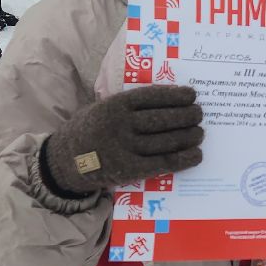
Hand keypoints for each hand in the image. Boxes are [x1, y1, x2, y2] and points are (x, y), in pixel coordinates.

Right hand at [41, 84, 205, 194]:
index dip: (175, 95)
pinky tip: (196, 155)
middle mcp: (121, 125)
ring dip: (188, 136)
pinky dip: (183, 159)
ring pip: (166, 140)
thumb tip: (165, 98)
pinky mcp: (129, 170)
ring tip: (200, 132)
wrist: (65, 162)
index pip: (152, 96)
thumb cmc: (89, 130)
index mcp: (115, 105)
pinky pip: (163, 163)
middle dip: (186, 116)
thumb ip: (126, 103)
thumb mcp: (100, 108)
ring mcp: (125, 148)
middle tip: (199, 114)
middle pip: (162, 119)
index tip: (191, 95)